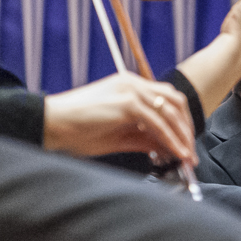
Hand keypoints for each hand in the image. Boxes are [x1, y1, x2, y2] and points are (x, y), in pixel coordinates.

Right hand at [43, 72, 195, 164]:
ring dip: (182, 136)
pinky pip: (157, 123)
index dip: (180, 122)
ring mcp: (130, 90)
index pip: (167, 100)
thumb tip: (167, 148)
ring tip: (187, 157)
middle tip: (190, 152)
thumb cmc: (77, 130)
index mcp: (130, 86)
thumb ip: (144, 138)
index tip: (185, 143)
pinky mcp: (126, 103)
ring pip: (169, 112)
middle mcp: (133, 83)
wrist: (49, 124)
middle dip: (186, 128)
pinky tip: (176, 154)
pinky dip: (170, 139)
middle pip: (175, 102)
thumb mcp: (118, 136)